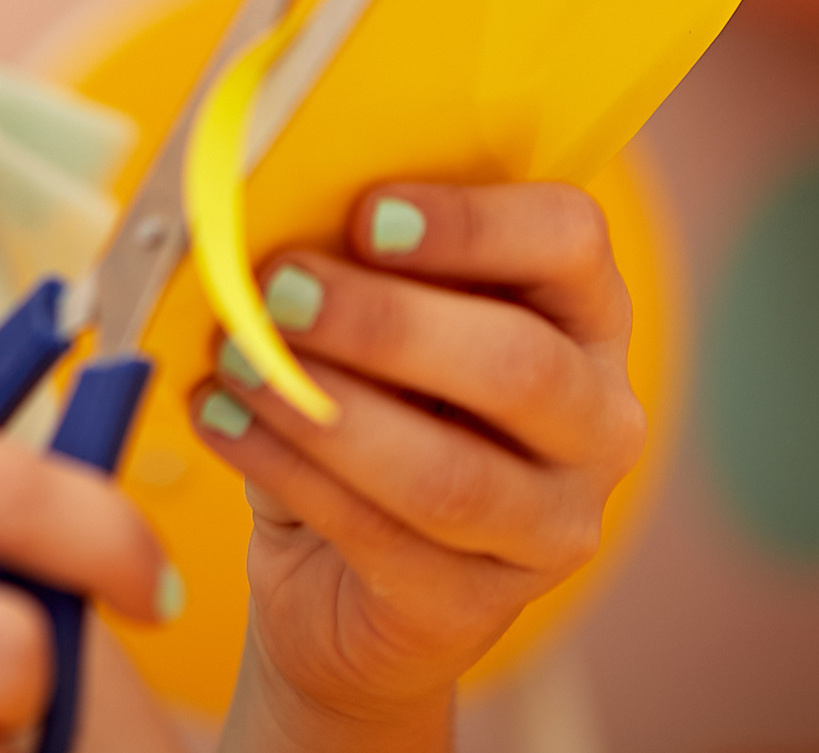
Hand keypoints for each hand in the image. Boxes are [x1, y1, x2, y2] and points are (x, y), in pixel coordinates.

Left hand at [193, 182, 645, 746]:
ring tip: (237, 360)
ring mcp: (551, 527)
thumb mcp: (373, 325)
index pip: (572, 243)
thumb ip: (354, 267)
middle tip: (279, 290)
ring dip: (325, 409)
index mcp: (585, 317)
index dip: (476, 223)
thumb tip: (270, 211)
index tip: (369, 215)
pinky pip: (380, 536)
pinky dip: (285, 468)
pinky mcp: (476, 607)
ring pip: (450, 473)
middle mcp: (596, 423)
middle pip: (521, 366)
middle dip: (387, 324)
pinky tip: (222, 418)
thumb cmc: (367, 407)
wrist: (335, 579)